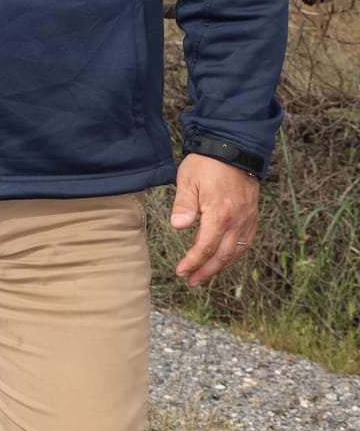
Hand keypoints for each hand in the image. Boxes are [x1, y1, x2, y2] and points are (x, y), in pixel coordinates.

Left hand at [171, 153, 262, 287]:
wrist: (233, 148)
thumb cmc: (207, 164)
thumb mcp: (187, 181)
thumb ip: (183, 206)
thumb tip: (178, 227)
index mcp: (220, 215)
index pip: (205, 248)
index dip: (193, 262)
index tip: (181, 272)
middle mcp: (237, 221)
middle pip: (222, 256)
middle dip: (207, 271)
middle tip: (192, 282)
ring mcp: (247, 219)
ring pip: (237, 251)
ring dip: (221, 266)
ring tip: (206, 275)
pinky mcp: (252, 215)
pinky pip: (247, 241)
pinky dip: (235, 253)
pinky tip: (226, 257)